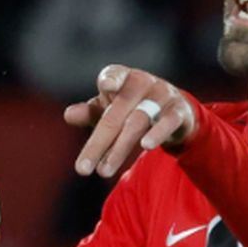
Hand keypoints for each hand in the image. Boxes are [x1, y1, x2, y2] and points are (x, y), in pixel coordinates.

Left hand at [65, 65, 197, 178]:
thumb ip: (90, 112)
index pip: (114, 75)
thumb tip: (68, 115)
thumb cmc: (133, 107)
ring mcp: (162, 95)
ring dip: (119, 148)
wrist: (175, 113)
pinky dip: (157, 133)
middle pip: (116, 113)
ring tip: (103, 170)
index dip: (112, 79)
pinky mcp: (179, 111)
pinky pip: (168, 122)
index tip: (106, 86)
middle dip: (98, 142)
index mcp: (123, 78)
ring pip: (138, 122)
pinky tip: (146, 146)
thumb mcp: (110, 109)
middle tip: (82, 169)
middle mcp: (142, 82)